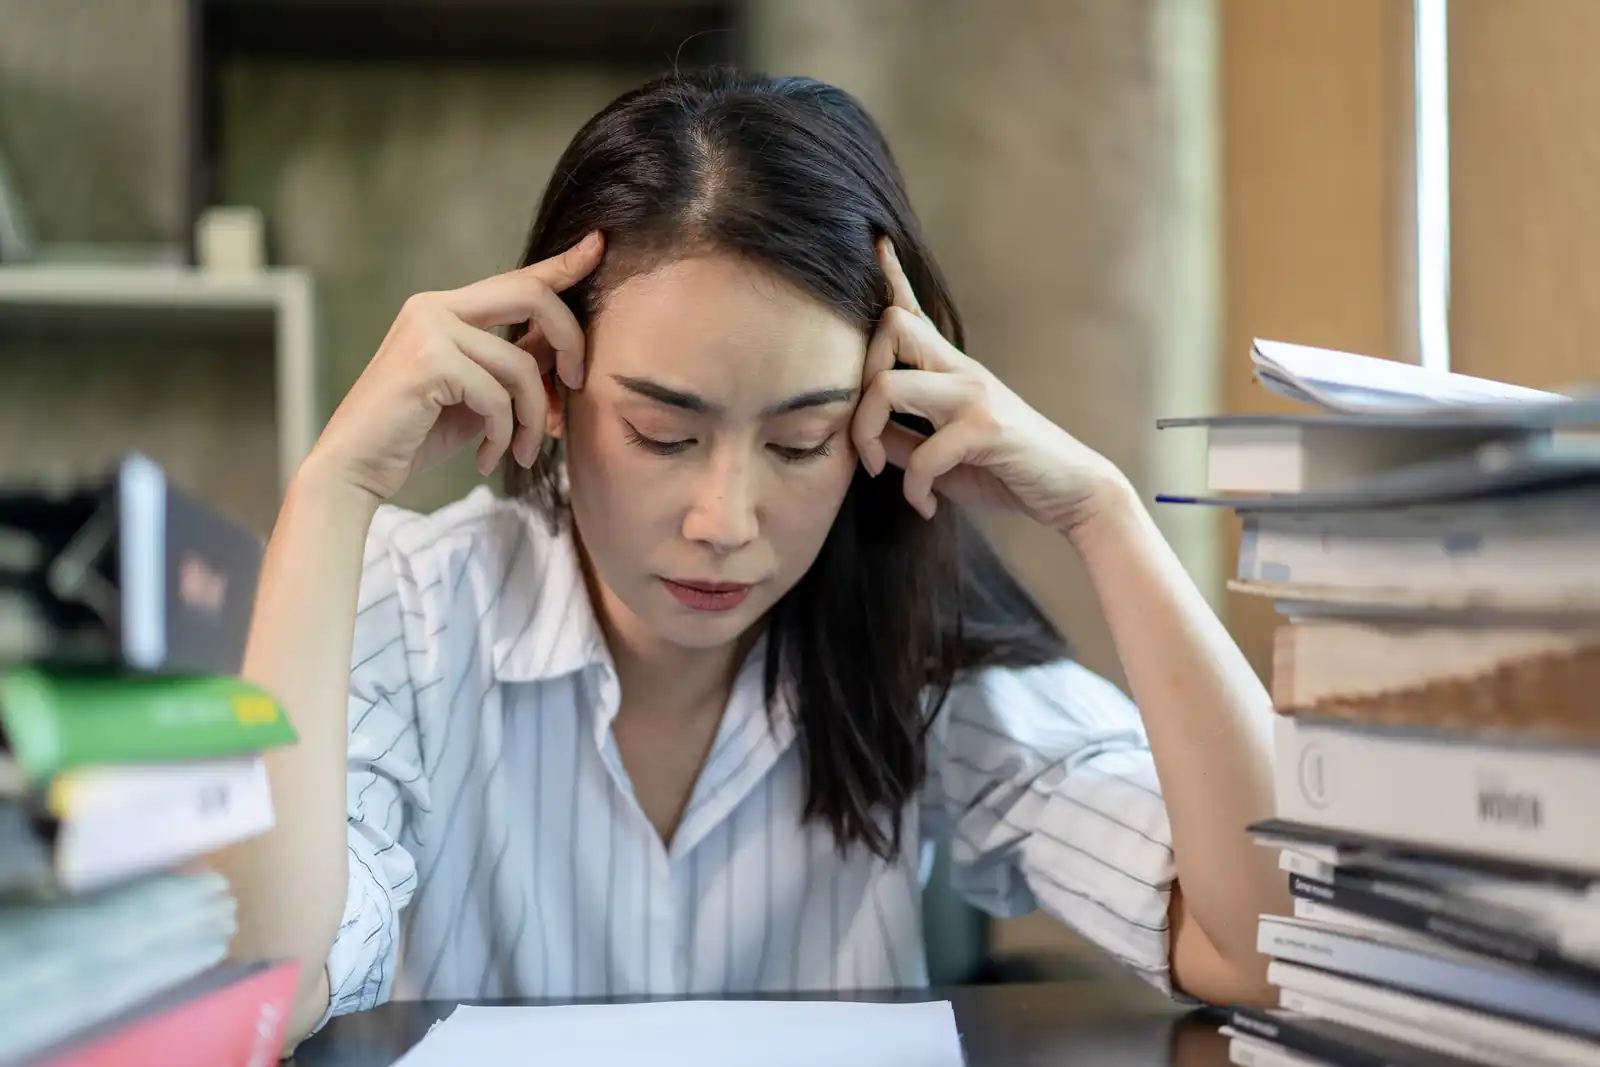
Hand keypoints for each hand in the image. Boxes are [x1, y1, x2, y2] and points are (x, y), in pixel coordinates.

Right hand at [307, 233, 604, 502]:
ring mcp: (428, 331)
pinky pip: (498, 398)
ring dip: (533, 420)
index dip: (562, 264)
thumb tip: (562, 346)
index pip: (517, 279)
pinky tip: (485, 459)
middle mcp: (433, 308)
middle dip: (571, 342)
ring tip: (523, 453)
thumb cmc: (416, 434)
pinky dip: (503, 437)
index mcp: (444, 309)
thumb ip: (513, 364)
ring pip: (522, 366)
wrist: (353, 468)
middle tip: (578, 387)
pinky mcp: (429, 363)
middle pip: (533, 297)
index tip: (599, 247)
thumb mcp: (477, 396)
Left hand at [851, 238, 1127, 535]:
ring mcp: (975, 395)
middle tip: (862, 441)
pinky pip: (923, 453)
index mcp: (952, 371)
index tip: (873, 242)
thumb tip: (863, 436)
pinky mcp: (987, 427)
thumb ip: (903, 439)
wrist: (1071, 493)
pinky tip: (925, 504)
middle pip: (889, 330)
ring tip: (878, 471)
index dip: (892, 278)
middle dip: (855, 383)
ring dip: (867, 435)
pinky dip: (914, 487)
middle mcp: (962, 371)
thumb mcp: (943, 456)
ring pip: (889, 385)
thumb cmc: (1006, 471)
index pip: (915, 314)